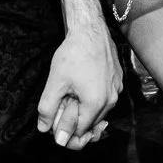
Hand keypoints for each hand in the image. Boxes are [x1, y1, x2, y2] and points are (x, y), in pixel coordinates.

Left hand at [35, 21, 121, 148]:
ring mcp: (116, 90)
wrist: (90, 29)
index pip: (81, 134)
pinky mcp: (118, 81)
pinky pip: (106, 99)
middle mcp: (111, 100)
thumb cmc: (73, 54)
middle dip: (75, 122)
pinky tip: (82, 88)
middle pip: (92, 125)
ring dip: (84, 111)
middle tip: (62, 107)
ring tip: (71, 97)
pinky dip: (94, 100)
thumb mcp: (55, 82)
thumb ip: (49, 109)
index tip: (55, 124)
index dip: (65, 131)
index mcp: (96, 104)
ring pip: (99, 112)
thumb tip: (44, 130)